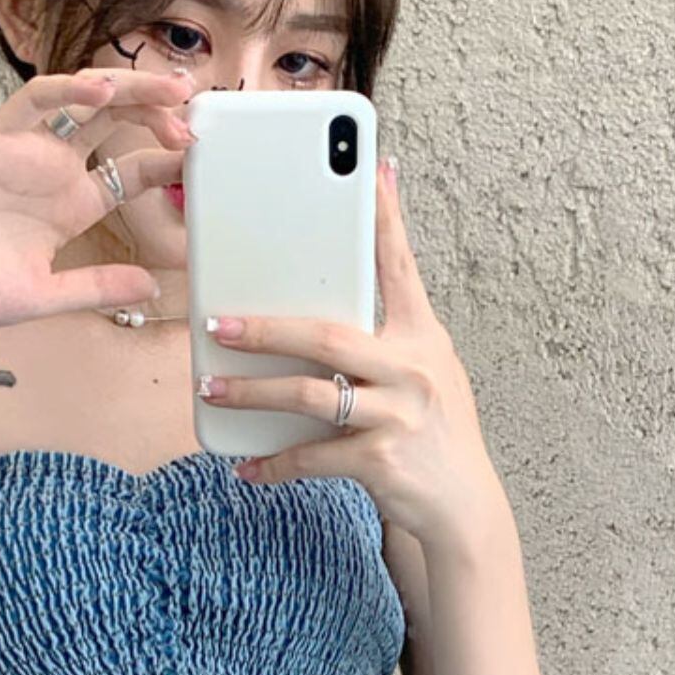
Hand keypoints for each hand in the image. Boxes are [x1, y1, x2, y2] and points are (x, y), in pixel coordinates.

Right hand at [0, 68, 196, 326]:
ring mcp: (29, 151)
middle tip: (194, 120)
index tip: (200, 163)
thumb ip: (94, 288)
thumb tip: (149, 290)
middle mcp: (56, 172)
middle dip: (159, 115)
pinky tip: (101, 93)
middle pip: (119, 127)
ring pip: (87, 103)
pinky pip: (37, 101)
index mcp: (72, 208)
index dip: (167, 164)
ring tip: (169, 92)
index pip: (132, 174)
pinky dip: (68, 91)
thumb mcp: (44, 296)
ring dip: (129, 92)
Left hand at [200, 158, 496, 546]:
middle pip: (328, 337)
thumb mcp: (426, 371)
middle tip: (218, 322)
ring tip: (212, 388)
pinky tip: (246, 466)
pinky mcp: (380, 461)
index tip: (372, 169)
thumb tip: (340, 298)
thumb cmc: (432, 433)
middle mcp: (413, 369)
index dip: (386, 217)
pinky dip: (274, 464)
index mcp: (423, 336)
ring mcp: (397, 416)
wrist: (462, 506)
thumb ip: (389, 332)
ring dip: (253, 393)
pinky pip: (311, 457)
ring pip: (309, 396)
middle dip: (266, 328)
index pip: (399, 266)